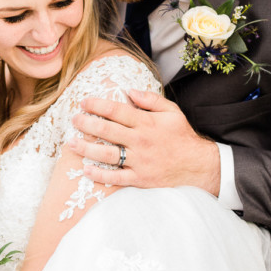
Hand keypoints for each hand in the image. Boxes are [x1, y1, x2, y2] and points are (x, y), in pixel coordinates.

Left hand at [69, 89, 220, 194]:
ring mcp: (139, 161)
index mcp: (146, 123)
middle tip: (74, 120)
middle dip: (86, 123)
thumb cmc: (182, 137)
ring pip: (106, 154)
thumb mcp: (172, 112)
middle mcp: (140, 141)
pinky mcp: (139, 179)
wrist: (198, 166)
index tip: (84, 102)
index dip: (97, 105)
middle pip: (107, 130)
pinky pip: (116, 177)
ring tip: (71, 144)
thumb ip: (151, 100)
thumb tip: (129, 91)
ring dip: (86, 148)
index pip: (116, 110)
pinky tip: (86, 169)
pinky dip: (100, 175)